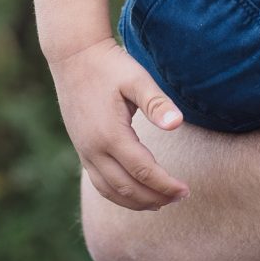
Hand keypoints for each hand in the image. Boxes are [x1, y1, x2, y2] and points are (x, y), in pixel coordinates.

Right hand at [49, 38, 187, 210]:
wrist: (73, 56)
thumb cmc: (110, 65)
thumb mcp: (137, 79)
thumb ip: (157, 103)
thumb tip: (177, 124)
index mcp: (110, 134)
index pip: (143, 171)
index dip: (166, 184)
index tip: (186, 190)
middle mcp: (94, 149)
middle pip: (127, 188)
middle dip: (155, 197)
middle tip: (180, 197)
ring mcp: (84, 151)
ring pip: (110, 191)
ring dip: (136, 202)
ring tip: (161, 203)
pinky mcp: (81, 149)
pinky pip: (99, 183)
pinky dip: (118, 195)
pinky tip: (135, 194)